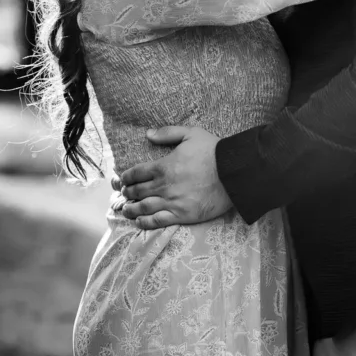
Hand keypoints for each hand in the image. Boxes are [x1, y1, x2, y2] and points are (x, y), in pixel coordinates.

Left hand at [115, 126, 232, 229]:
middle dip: (127, 193)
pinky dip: (145, 222)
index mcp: (163, 166)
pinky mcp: (182, 215)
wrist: (233, 173)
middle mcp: (163, 186)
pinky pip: (158, 221)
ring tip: (126, 210)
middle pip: (137, 191)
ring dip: (131, 209)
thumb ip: (167, 133)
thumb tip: (148, 134)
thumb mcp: (190, 134)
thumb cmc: (213, 151)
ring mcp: (172, 202)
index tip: (122, 180)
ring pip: (144, 207)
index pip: (136, 173)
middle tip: (123, 194)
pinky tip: (139, 222)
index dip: (126, 177)